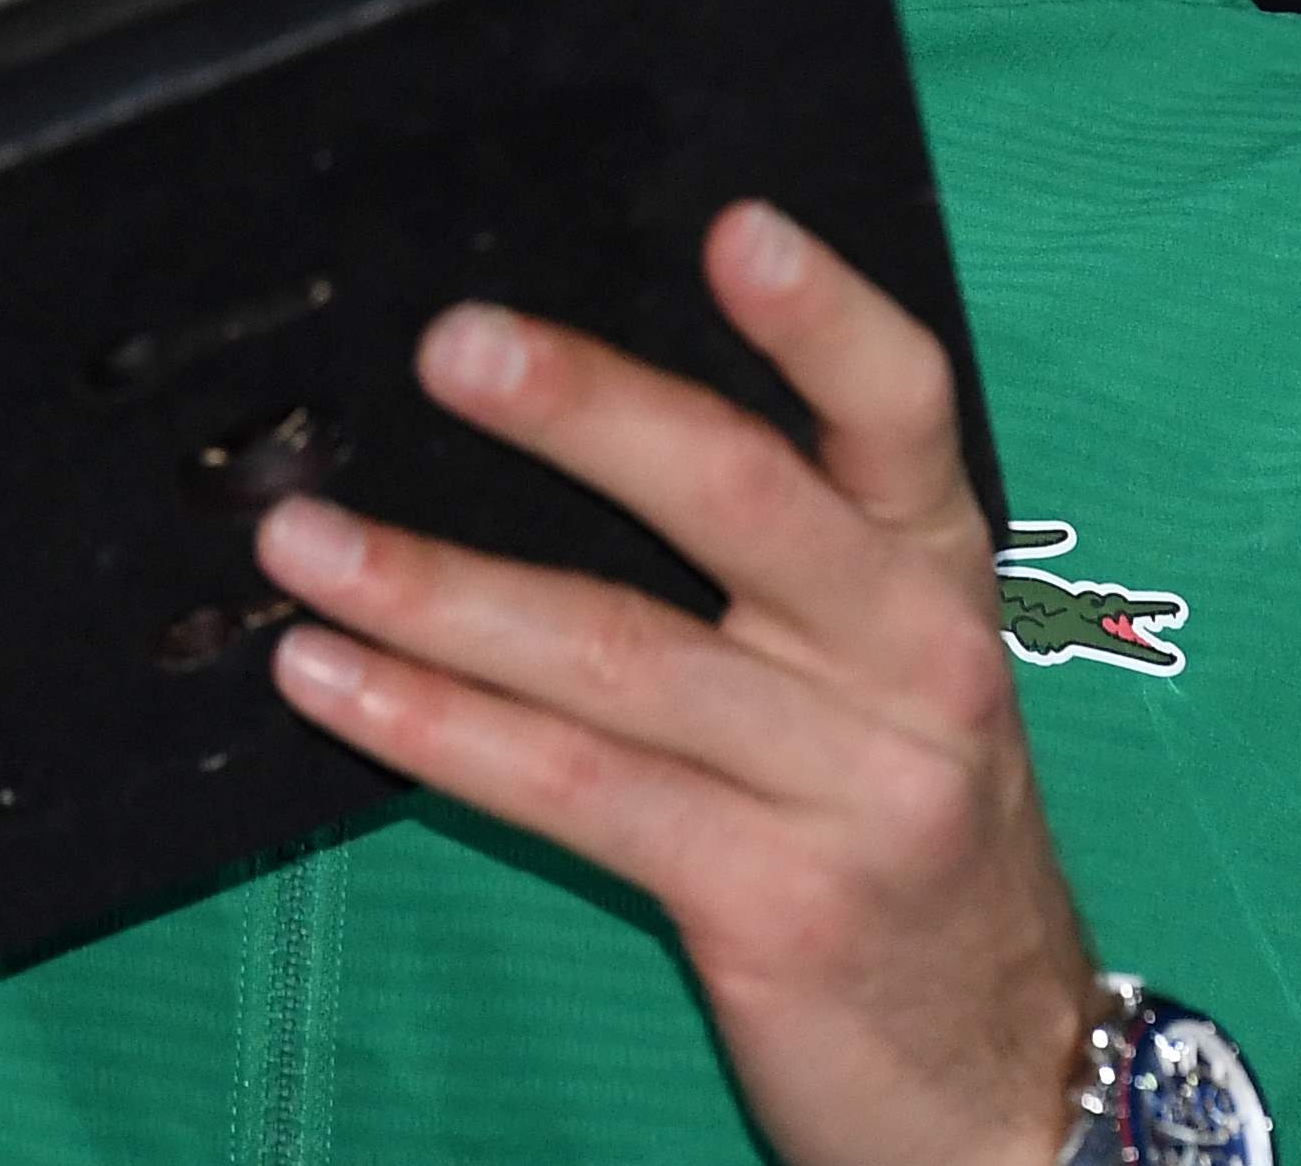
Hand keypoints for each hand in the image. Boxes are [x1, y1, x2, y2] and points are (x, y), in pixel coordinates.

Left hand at [256, 202, 1096, 1165]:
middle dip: (584, 412)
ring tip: (301, 538)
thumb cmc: (901, 828)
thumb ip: (787, 558)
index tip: (731, 224)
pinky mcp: (770, 903)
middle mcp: (915, 657)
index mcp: (940, 569)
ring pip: (617, 653)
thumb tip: (565, 408)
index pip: (903, 406)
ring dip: (437, 586)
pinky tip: (333, 679)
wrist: (999, 1076)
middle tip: (447, 346)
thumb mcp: (889, 673)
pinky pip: (570, 790)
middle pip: (743, 498)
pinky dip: (434, 726)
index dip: (823, 315)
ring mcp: (849, 787)